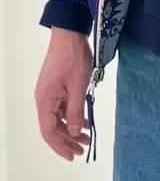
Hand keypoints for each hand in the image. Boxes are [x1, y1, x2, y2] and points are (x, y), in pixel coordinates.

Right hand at [35, 30, 92, 161]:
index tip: (72, 155)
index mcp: (45, 100)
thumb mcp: (78, 86)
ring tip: (86, 135)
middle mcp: (44, 98)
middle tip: (82, 148)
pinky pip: (62, 105)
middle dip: (67, 140)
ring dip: (71, 128)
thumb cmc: (73, 57)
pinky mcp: (56, 85)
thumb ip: (75, 111)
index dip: (60, 146)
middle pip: (53, 126)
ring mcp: (49, 91)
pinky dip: (72, 114)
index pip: (49, 131)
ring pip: (58, 116)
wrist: (69, 32)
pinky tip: (84, 118)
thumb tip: (72, 132)